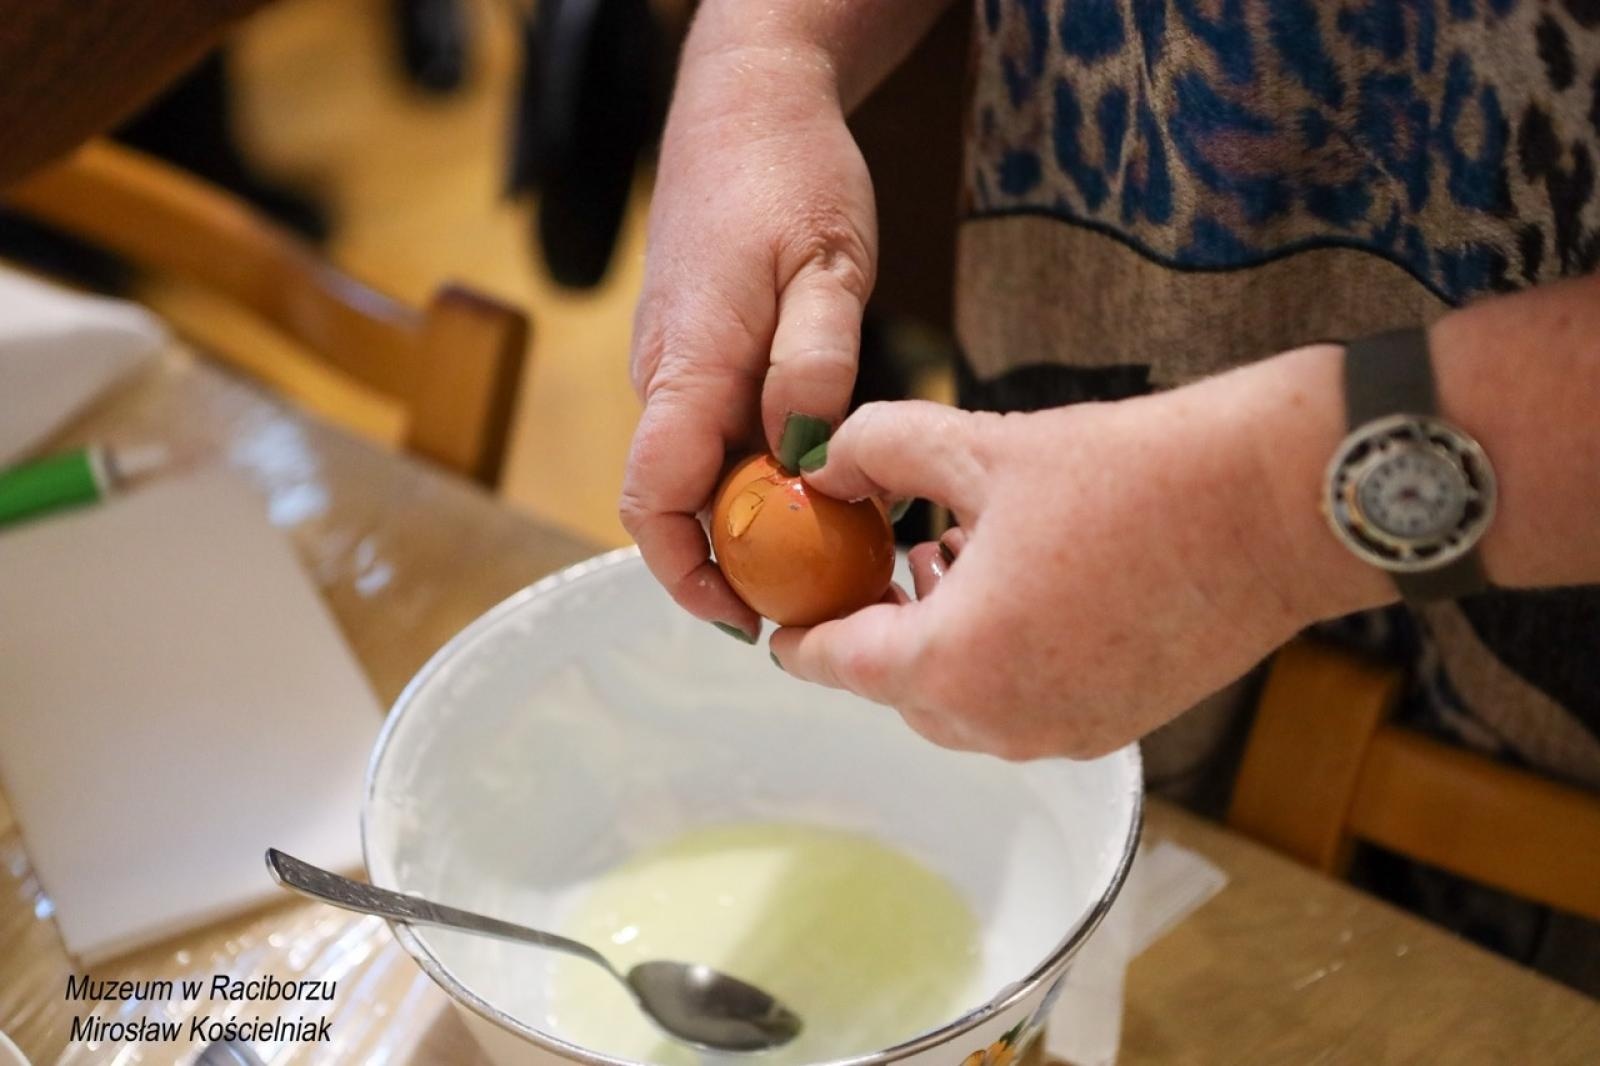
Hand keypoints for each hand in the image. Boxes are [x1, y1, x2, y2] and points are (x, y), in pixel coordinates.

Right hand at [620, 35, 876, 639]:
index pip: (653, 498)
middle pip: (676, 502)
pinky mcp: (695, 356)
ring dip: (752, 520)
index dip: (687, 573)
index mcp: (688, 363)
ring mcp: (674, 368)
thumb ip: (813, 361)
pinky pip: (713, 437)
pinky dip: (756, 474)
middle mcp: (664, 377)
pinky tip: (816, 479)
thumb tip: (803, 456)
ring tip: (835, 544)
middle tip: (823, 595)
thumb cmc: (788, 173)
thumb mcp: (828, 262)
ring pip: (698, 472)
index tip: (743, 619)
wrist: (745, 105)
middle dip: (735, 563)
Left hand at [768, 350, 1395, 759]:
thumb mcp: (980, 446)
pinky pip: (1022, 706)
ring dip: (936, 646)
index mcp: (956, 662)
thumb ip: (877, 451)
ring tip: (941, 563)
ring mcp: (1065, 734)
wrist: (1277, 506)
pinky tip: (1012, 586)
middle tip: (866, 567)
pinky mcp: (1117, 726)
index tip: (779, 621)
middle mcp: (1003, 722)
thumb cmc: (1133, 475)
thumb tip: (824, 464)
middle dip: (874, 632)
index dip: (798, 636)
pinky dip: (997, 660)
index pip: (838, 665)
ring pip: (960, 704)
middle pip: (897, 690)